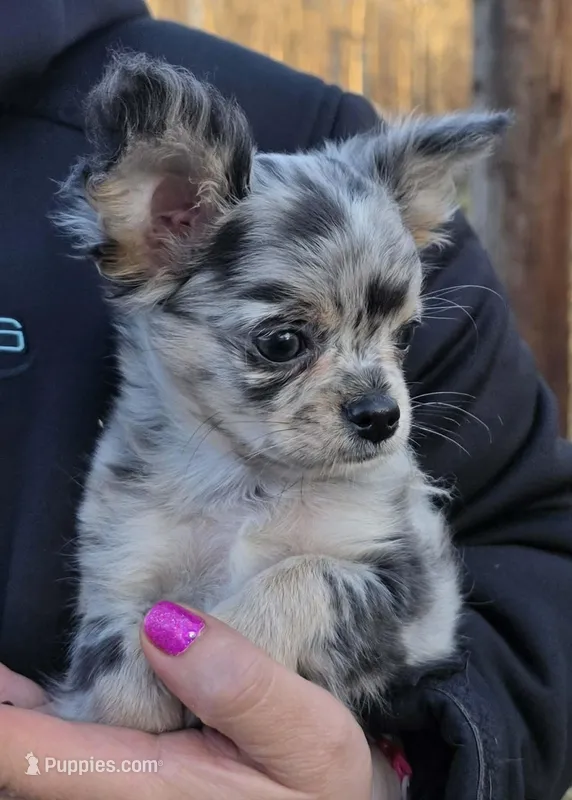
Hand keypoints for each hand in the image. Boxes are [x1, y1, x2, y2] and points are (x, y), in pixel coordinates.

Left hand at [0, 605, 399, 798]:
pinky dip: (41, 727)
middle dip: (9, 717)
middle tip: (0, 671)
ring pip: (45, 762)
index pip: (35, 760)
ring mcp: (124, 791)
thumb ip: (243, 688)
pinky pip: (71, 759)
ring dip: (21, 721)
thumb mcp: (309, 737)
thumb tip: (163, 625)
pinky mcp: (135, 784)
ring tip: (5, 680)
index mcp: (148, 787)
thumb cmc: (321, 789)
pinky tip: (33, 703)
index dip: (3, 724)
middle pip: (30, 764)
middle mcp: (120, 795)